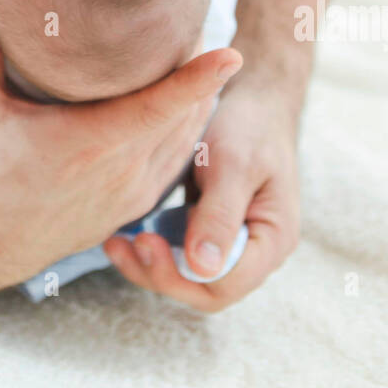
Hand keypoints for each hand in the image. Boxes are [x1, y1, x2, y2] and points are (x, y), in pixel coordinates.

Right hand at [0, 0, 242, 291]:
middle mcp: (121, 172)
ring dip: (200, 94)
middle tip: (201, 14)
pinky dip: (191, 122)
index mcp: (87, 145)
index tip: (233, 53)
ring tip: (200, 45)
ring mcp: (136, 192)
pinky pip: (182, 156)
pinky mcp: (140, 202)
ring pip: (189, 136)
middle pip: (184, 113)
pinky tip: (191, 93)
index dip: (197, 80)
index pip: (156, 107)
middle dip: (200, 66)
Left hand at [103, 73, 299, 308]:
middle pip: (205, 288)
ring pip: (189, 275)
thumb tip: (203, 269)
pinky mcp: (210, 229)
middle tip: (123, 246)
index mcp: (272, 240)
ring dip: (152, 265)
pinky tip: (124, 233)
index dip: (183, 274)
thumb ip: (219, 216)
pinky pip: (181, 252)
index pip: (226, 283)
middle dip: (161, 273)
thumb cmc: (248, 126)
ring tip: (114, 244)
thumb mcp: (233, 165)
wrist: (253, 98)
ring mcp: (232, 242)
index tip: (147, 244)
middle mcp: (256, 251)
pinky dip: (154, 248)